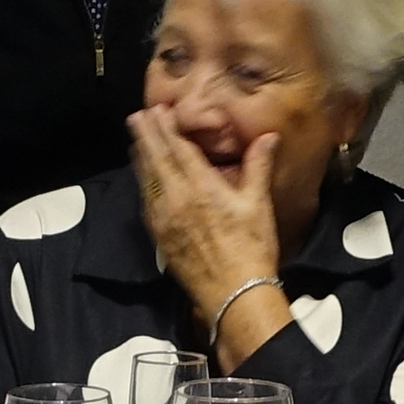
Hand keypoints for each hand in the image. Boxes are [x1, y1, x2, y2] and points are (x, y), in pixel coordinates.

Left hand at [125, 108, 284, 340]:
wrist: (234, 293)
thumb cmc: (252, 248)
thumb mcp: (258, 204)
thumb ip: (258, 166)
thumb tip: (268, 135)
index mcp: (202, 187)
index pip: (178, 149)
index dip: (166, 128)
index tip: (157, 111)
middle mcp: (177, 199)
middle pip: (156, 160)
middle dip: (146, 136)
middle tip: (136, 116)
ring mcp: (164, 218)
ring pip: (146, 180)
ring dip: (140, 157)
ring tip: (135, 139)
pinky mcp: (159, 236)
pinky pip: (145, 202)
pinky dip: (142, 183)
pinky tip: (142, 177)